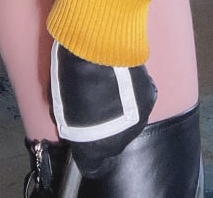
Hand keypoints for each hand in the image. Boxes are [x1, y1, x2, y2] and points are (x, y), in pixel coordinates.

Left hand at [50, 41, 156, 177]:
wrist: (97, 48)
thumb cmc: (73, 78)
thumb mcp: (62, 109)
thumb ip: (73, 125)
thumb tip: (76, 125)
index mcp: (95, 147)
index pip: (93, 165)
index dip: (88, 152)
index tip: (85, 140)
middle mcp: (120, 140)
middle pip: (113, 142)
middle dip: (105, 129)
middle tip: (97, 107)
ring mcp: (139, 119)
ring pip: (129, 123)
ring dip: (120, 112)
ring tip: (111, 91)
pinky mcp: (150, 97)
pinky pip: (139, 102)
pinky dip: (133, 94)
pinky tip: (123, 80)